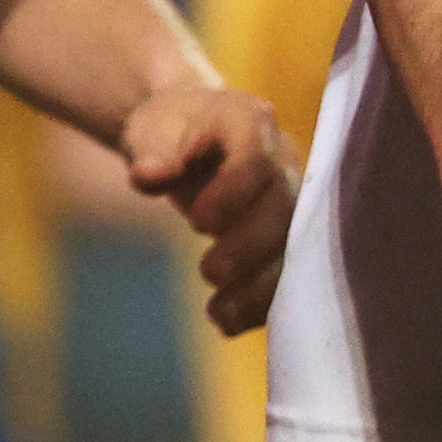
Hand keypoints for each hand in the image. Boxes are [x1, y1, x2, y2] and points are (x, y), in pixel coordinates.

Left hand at [121, 82, 294, 335]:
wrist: (187, 133)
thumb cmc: (168, 129)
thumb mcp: (148, 131)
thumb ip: (150, 154)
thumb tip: (148, 175)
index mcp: (249, 121)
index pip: (256, 157)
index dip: (234, 192)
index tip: (197, 221)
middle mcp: (281, 159)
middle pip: (283, 207)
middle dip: (249, 246)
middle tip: (207, 271)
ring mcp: (289, 197)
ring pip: (293, 245)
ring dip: (260, 286)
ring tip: (218, 313)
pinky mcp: (284, 232)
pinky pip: (285, 270)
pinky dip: (259, 301)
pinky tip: (225, 320)